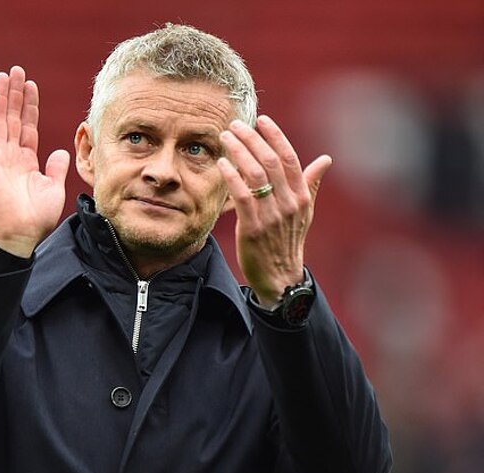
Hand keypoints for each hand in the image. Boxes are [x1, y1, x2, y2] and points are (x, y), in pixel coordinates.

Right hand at [0, 66, 69, 257]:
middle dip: (15, 94)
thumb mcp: (54, 187)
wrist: (22, 232)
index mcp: (25, 161)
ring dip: (1, 97)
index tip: (33, 86)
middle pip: (12, 118)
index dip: (30, 106)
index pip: (27, 127)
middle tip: (18, 70)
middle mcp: (9, 155)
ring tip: (6, 75)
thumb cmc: (37, 216)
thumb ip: (56, 167)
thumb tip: (61, 150)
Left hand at [216, 115, 331, 306]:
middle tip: (236, 124)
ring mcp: (272, 216)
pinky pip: (242, 196)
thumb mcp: (304, 212)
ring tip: (225, 137)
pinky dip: (232, 176)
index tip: (261, 119)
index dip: (275, 136)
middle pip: (270, 162)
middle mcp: (289, 203)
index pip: (290, 158)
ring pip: (255, 175)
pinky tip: (222, 163)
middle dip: (252, 139)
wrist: (280, 277)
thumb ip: (310, 184)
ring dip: (239, 152)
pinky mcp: (253, 228)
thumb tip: (326, 160)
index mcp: (301, 196)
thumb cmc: (288, 241)